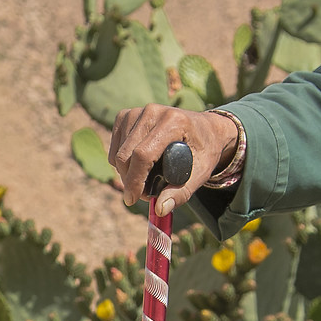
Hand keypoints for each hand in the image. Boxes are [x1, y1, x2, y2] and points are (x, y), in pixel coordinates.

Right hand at [108, 106, 240, 215]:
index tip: (133, 199)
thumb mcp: (201, 173)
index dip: (135, 180)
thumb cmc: (204, 151)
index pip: (143, 154)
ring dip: (125, 173)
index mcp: (174, 122)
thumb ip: (181, 192)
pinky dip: (121, 161)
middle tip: (144, 195)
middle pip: (126, 155)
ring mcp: (138, 111)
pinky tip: (138, 164)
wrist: (205, 128)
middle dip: (130, 181)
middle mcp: (153, 111)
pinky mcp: (127, 115)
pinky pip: (114, 146)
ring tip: (145, 180)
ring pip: (117, 152)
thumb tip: (160, 209)